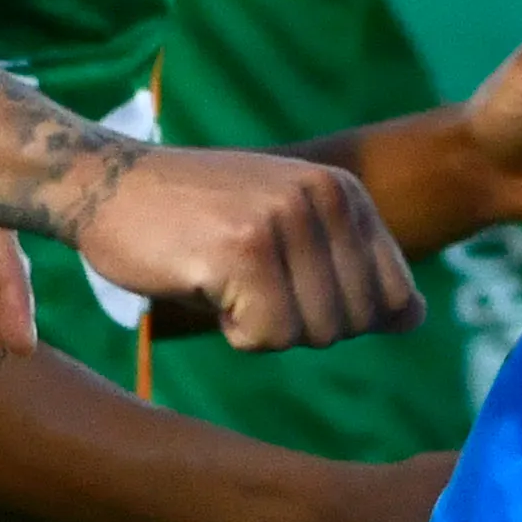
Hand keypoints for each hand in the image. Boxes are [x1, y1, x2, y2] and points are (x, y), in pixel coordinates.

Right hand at [86, 145, 416, 352]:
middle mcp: (325, 197)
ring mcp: (285, 220)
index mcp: (345, 192)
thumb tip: (414, 318)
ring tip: (224, 279)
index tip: (287, 288)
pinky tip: (203, 286)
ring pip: (311, 335)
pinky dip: (231, 332)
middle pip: (352, 324)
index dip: (340, 317)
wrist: (106, 184)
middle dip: (298, 324)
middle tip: (246, 284)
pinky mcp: (244, 250)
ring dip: (261, 327)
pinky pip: (266, 338)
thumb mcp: (289, 230)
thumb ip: (350, 269)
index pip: (393, 298)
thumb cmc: (196, 219)